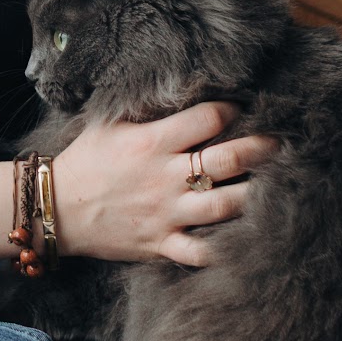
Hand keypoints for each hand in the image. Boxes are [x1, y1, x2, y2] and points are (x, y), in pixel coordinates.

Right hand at [48, 103, 277, 268]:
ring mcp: (167, 213)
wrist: (57, 208)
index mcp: (153, 142)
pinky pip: (200, 251)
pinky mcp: (162, 243)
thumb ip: (146, 108)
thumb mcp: (110, 124)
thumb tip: (180, 88)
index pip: (208, 118)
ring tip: (279, 187)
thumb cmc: (86, 160)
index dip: (232, 109)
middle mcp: (165, 177)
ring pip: (225, 205)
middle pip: (227, 160)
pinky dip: (225, 249)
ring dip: (255, 195)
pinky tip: (249, 242)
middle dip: (261, 149)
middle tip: (284, 143)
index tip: (246, 106)